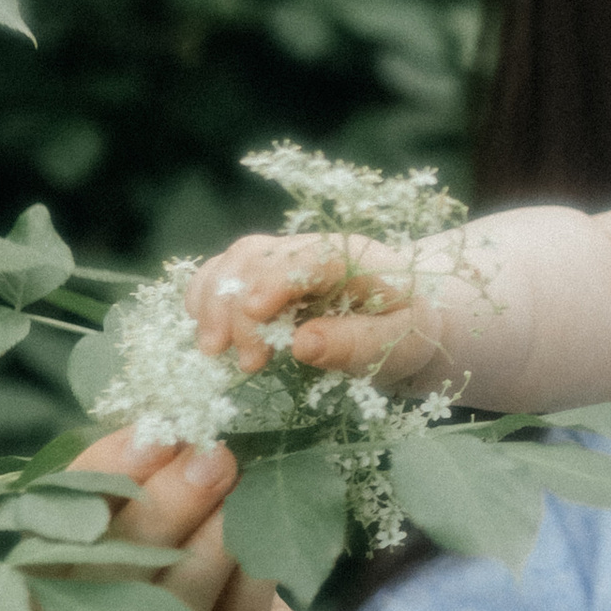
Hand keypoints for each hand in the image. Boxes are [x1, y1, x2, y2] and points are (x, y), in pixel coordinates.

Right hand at [32, 432, 327, 610]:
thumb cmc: (184, 574)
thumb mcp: (150, 525)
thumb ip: (141, 480)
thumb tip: (169, 420)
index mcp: (38, 595)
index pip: (54, 527)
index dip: (106, 473)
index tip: (159, 429)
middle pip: (108, 568)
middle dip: (167, 501)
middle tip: (215, 451)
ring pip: (171, 600)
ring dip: (217, 532)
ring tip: (247, 483)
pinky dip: (256, 570)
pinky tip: (275, 536)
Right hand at [185, 229, 434, 384]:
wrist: (405, 315)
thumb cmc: (408, 329)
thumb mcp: (400, 343)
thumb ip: (355, 344)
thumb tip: (302, 345)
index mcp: (355, 258)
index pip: (311, 257)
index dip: (277, 280)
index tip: (256, 314)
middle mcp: (313, 249)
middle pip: (262, 258)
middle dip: (239, 306)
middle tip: (246, 362)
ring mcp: (284, 258)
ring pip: (236, 259)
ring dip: (214, 301)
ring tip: (212, 350)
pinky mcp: (263, 274)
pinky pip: (224, 271)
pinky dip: (205, 295)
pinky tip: (203, 329)